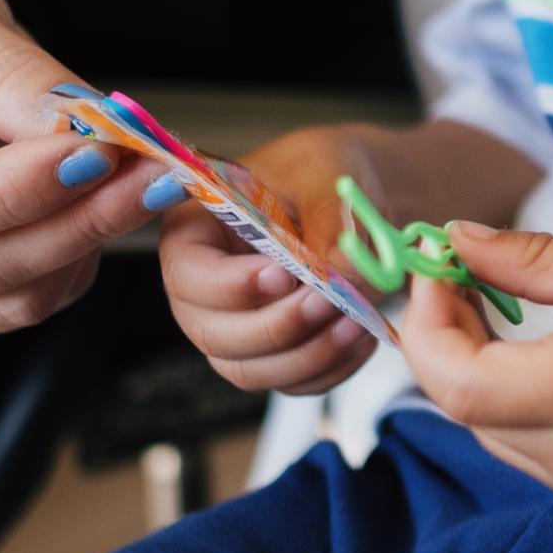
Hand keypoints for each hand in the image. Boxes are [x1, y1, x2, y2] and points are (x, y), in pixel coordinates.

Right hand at [0, 0, 163, 336]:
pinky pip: (24, 301)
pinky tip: (109, 201)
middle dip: (73, 218)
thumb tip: (82, 133)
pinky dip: (78, 257)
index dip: (9, 193)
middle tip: (160, 167)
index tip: (97, 154)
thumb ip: (4, 76)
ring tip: (153, 174)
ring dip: (90, 239)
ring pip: (5, 294)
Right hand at [157, 123, 381, 394]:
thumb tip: (342, 276)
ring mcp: (235, 327)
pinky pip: (291, 382)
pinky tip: (362, 338)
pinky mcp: (273, 353)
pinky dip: (328, 370)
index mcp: (195, 233)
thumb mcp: (324, 174)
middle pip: (215, 334)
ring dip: (307, 355)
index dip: (231, 286)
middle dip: (277, 327)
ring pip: (251, 370)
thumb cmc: (321, 170)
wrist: (351, 196)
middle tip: (331, 302)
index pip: (189, 274)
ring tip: (357, 322)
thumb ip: (328, 222)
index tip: (284, 275)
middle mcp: (203, 289)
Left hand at [397, 223, 552, 505]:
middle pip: (463, 409)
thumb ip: (530, 258)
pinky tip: (518, 346)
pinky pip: (518, 443)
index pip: (460, 384)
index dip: (429, 326)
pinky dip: (500, 394)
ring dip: (466, 366)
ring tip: (485, 300)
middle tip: (454, 273)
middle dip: (440, 337)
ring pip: (483, 430)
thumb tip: (453, 241)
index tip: (438, 267)